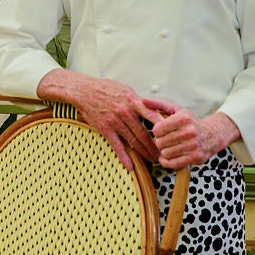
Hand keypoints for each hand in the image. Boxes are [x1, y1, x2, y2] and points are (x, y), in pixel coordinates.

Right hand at [37, 69, 162, 168]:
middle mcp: (126, 112)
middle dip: (155, 146)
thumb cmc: (105, 88)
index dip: (163, 129)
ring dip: (143, 153)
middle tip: (163, 155)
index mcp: (133, 101)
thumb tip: (151, 108)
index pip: (153, 116)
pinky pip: (117, 145)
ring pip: (133, 141)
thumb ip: (138, 101)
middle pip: (145, 133)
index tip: (171, 137)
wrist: (83, 90)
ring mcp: (115, 121)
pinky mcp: (105, 128)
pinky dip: (124, 156)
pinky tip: (130, 165)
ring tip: (151, 160)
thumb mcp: (125, 90)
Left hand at [143, 99, 239, 168]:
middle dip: (160, 142)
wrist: (213, 134)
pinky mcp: (196, 157)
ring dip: (164, 152)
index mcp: (183, 118)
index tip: (162, 131)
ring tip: (169, 147)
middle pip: (160, 142)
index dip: (157, 131)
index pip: (157, 130)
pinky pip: (173, 164)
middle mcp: (190, 132)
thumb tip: (143, 100)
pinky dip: (167, 162)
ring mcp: (194, 146)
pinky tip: (168, 157)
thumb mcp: (176, 110)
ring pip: (165, 154)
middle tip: (166, 140)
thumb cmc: (190, 121)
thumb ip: (158, 104)